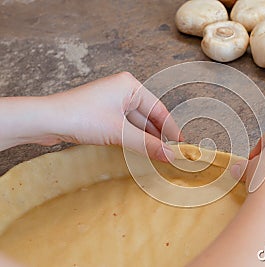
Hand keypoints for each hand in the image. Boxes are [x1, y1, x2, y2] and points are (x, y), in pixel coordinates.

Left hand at [0, 72, 181, 160]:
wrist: (46, 120)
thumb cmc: (80, 117)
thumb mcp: (119, 132)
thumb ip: (147, 144)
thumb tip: (170, 156)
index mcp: (130, 85)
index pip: (158, 109)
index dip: (170, 128)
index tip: (180, 144)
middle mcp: (122, 89)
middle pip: (148, 115)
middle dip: (158, 135)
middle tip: (171, 153)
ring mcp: (112, 101)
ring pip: (136, 122)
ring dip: (146, 138)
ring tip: (158, 154)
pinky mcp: (102, 112)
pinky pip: (125, 125)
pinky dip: (133, 137)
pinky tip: (140, 149)